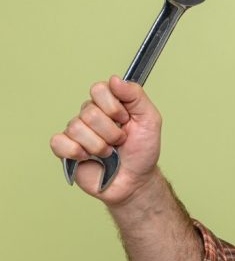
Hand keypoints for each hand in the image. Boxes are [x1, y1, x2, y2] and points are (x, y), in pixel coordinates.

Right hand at [50, 76, 162, 204]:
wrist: (136, 181)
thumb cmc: (142, 152)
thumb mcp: (150, 121)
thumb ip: (136, 96)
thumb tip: (115, 79)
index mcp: (108, 104)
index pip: (99, 89)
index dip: (114, 108)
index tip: (126, 120)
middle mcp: (89, 115)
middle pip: (89, 111)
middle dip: (112, 132)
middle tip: (120, 141)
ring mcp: (76, 132)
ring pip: (77, 128)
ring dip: (99, 146)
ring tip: (108, 153)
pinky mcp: (65, 150)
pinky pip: (59, 142)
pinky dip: (76, 152)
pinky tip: (88, 158)